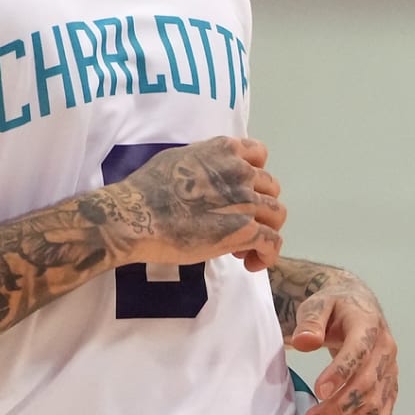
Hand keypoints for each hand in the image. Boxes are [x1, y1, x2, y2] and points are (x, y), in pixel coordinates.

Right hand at [109, 136, 284, 270]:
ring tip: (242, 249)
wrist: (137, 214)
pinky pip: (272, 242)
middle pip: (270, 188)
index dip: (254, 175)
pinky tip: (251, 263)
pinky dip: (267, 254)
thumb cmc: (147, 188)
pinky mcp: (245, 231)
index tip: (242, 190)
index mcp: (224, 151)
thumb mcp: (176, 158)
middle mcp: (240, 171)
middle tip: (237, 225)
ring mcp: (245, 201)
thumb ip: (201, 161)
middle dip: (258, 206)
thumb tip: (204, 173)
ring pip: (277, 215)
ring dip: (265, 230)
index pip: (259, 155)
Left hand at [289, 269, 398, 414]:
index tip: (318, 391)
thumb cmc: (333, 306)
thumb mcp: (317, 304)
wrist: (356, 306)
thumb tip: (304, 342)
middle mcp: (386, 352)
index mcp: (369, 326)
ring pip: (375, 409)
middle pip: (367, 387)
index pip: (359, 353)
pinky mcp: (388, 390)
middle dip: (338, 409)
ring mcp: (390, 374)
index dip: (341, 374)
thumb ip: (310, 321)